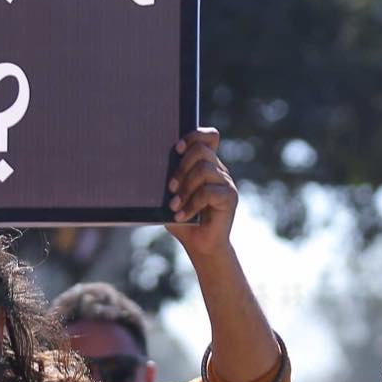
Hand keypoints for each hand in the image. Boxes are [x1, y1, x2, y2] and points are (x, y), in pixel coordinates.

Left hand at [165, 128, 239, 260]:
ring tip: (174, 205)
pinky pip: (209, 192)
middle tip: (170, 187)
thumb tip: (151, 166)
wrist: (201, 245)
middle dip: (182, 167)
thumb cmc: (183, 219)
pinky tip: (181, 216)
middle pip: (202, 150)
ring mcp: (226, 183)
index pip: (208, 137)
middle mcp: (218, 170)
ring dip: (185, 188)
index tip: (176, 148)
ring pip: (205, 170)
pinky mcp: (230, 197)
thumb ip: (168, 180)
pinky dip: (191, 204)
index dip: (194, 136)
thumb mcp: (171, 197)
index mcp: (206, 164)